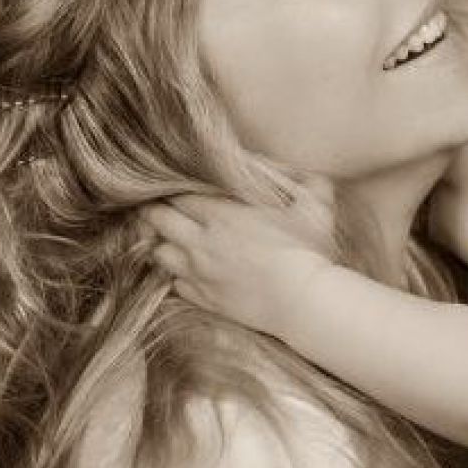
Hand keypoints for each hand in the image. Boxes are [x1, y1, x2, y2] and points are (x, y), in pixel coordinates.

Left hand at [141, 184, 333, 337]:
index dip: (173, 188)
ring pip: (158, 253)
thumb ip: (295, 175)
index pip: (175, 194)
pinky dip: (176, 274)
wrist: (305, 303)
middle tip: (160, 205)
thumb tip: (274, 164)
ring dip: (161, 242)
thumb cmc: (309, 250)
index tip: (178, 186)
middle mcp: (201, 243)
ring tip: (172, 237)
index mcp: (220, 214)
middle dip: (154, 210)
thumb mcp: (313, 201)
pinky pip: (174, 284)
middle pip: (156, 220)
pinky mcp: (205, 300)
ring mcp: (200, 274)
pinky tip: (190, 269)